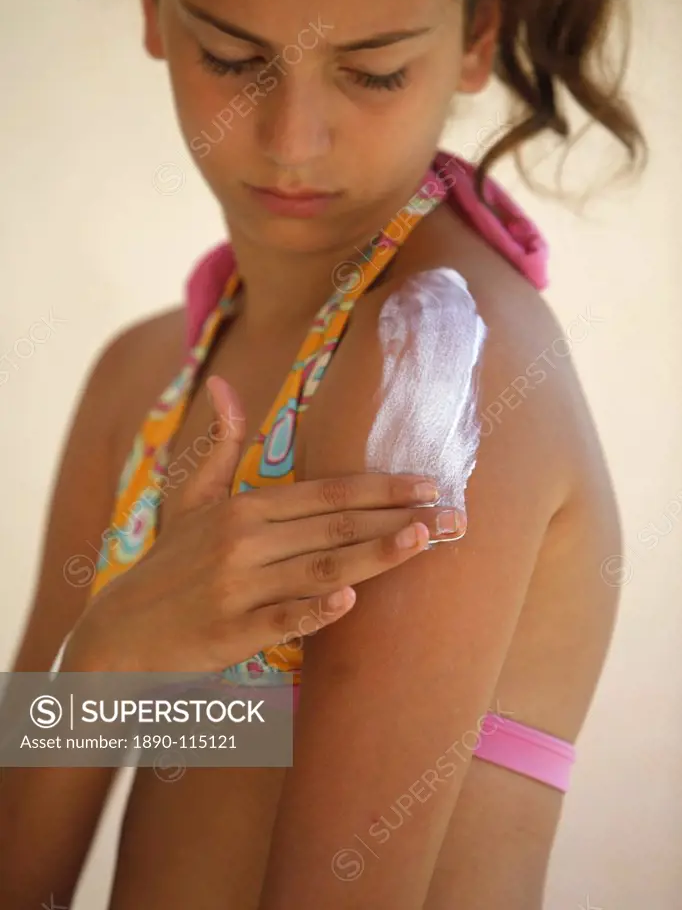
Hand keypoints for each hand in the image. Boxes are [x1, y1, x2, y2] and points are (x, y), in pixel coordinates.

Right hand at [65, 375, 461, 674]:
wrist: (119, 633)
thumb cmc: (169, 564)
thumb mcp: (190, 499)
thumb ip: (219, 444)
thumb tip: (220, 384)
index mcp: (244, 509)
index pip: (327, 493)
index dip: (381, 488)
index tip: (429, 483)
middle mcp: (243, 542)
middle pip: (334, 526)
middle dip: (399, 518)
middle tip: (455, 515)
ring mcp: (237, 587)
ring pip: (319, 567)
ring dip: (375, 554)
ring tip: (423, 540)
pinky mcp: (228, 632)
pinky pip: (279, 619)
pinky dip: (313, 609)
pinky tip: (348, 599)